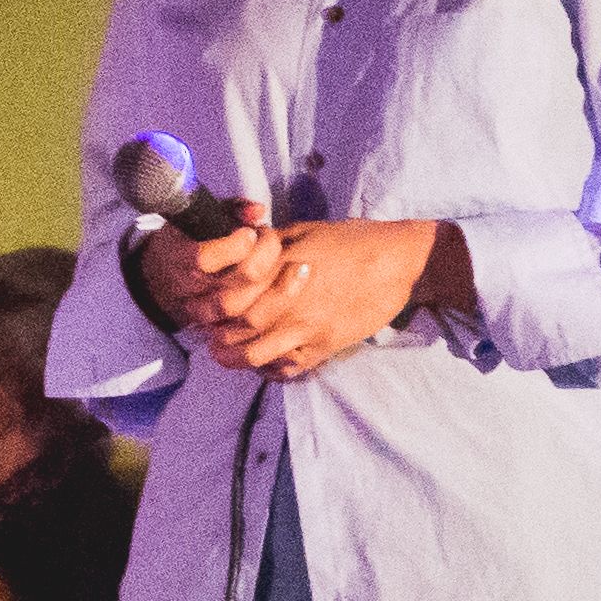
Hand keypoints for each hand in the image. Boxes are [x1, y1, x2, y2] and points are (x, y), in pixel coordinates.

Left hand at [179, 218, 467, 379]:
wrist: (399, 261)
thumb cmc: (354, 240)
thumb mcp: (305, 231)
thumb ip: (270, 245)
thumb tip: (242, 250)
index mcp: (280, 269)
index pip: (229, 296)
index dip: (208, 305)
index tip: (201, 308)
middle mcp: (290, 301)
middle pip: (236, 328)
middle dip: (216, 335)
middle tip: (209, 336)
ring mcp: (309, 327)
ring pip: (256, 354)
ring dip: (236, 358)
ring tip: (227, 354)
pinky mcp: (327, 345)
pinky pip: (290, 367)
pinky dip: (271, 369)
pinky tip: (266, 362)